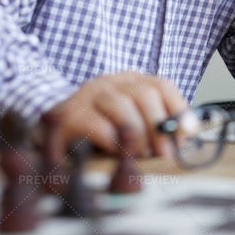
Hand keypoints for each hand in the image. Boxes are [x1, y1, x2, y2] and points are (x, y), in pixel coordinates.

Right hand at [45, 72, 187, 157]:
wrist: (48, 123)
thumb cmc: (98, 127)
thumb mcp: (130, 120)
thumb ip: (156, 124)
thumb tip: (184, 136)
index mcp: (130, 81)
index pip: (162, 85)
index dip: (178, 109)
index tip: (186, 133)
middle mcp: (110, 82)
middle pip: (144, 94)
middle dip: (159, 126)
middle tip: (164, 152)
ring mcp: (87, 95)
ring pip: (121, 107)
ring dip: (137, 135)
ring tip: (140, 153)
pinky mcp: (67, 116)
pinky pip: (97, 127)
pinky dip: (113, 143)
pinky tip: (117, 153)